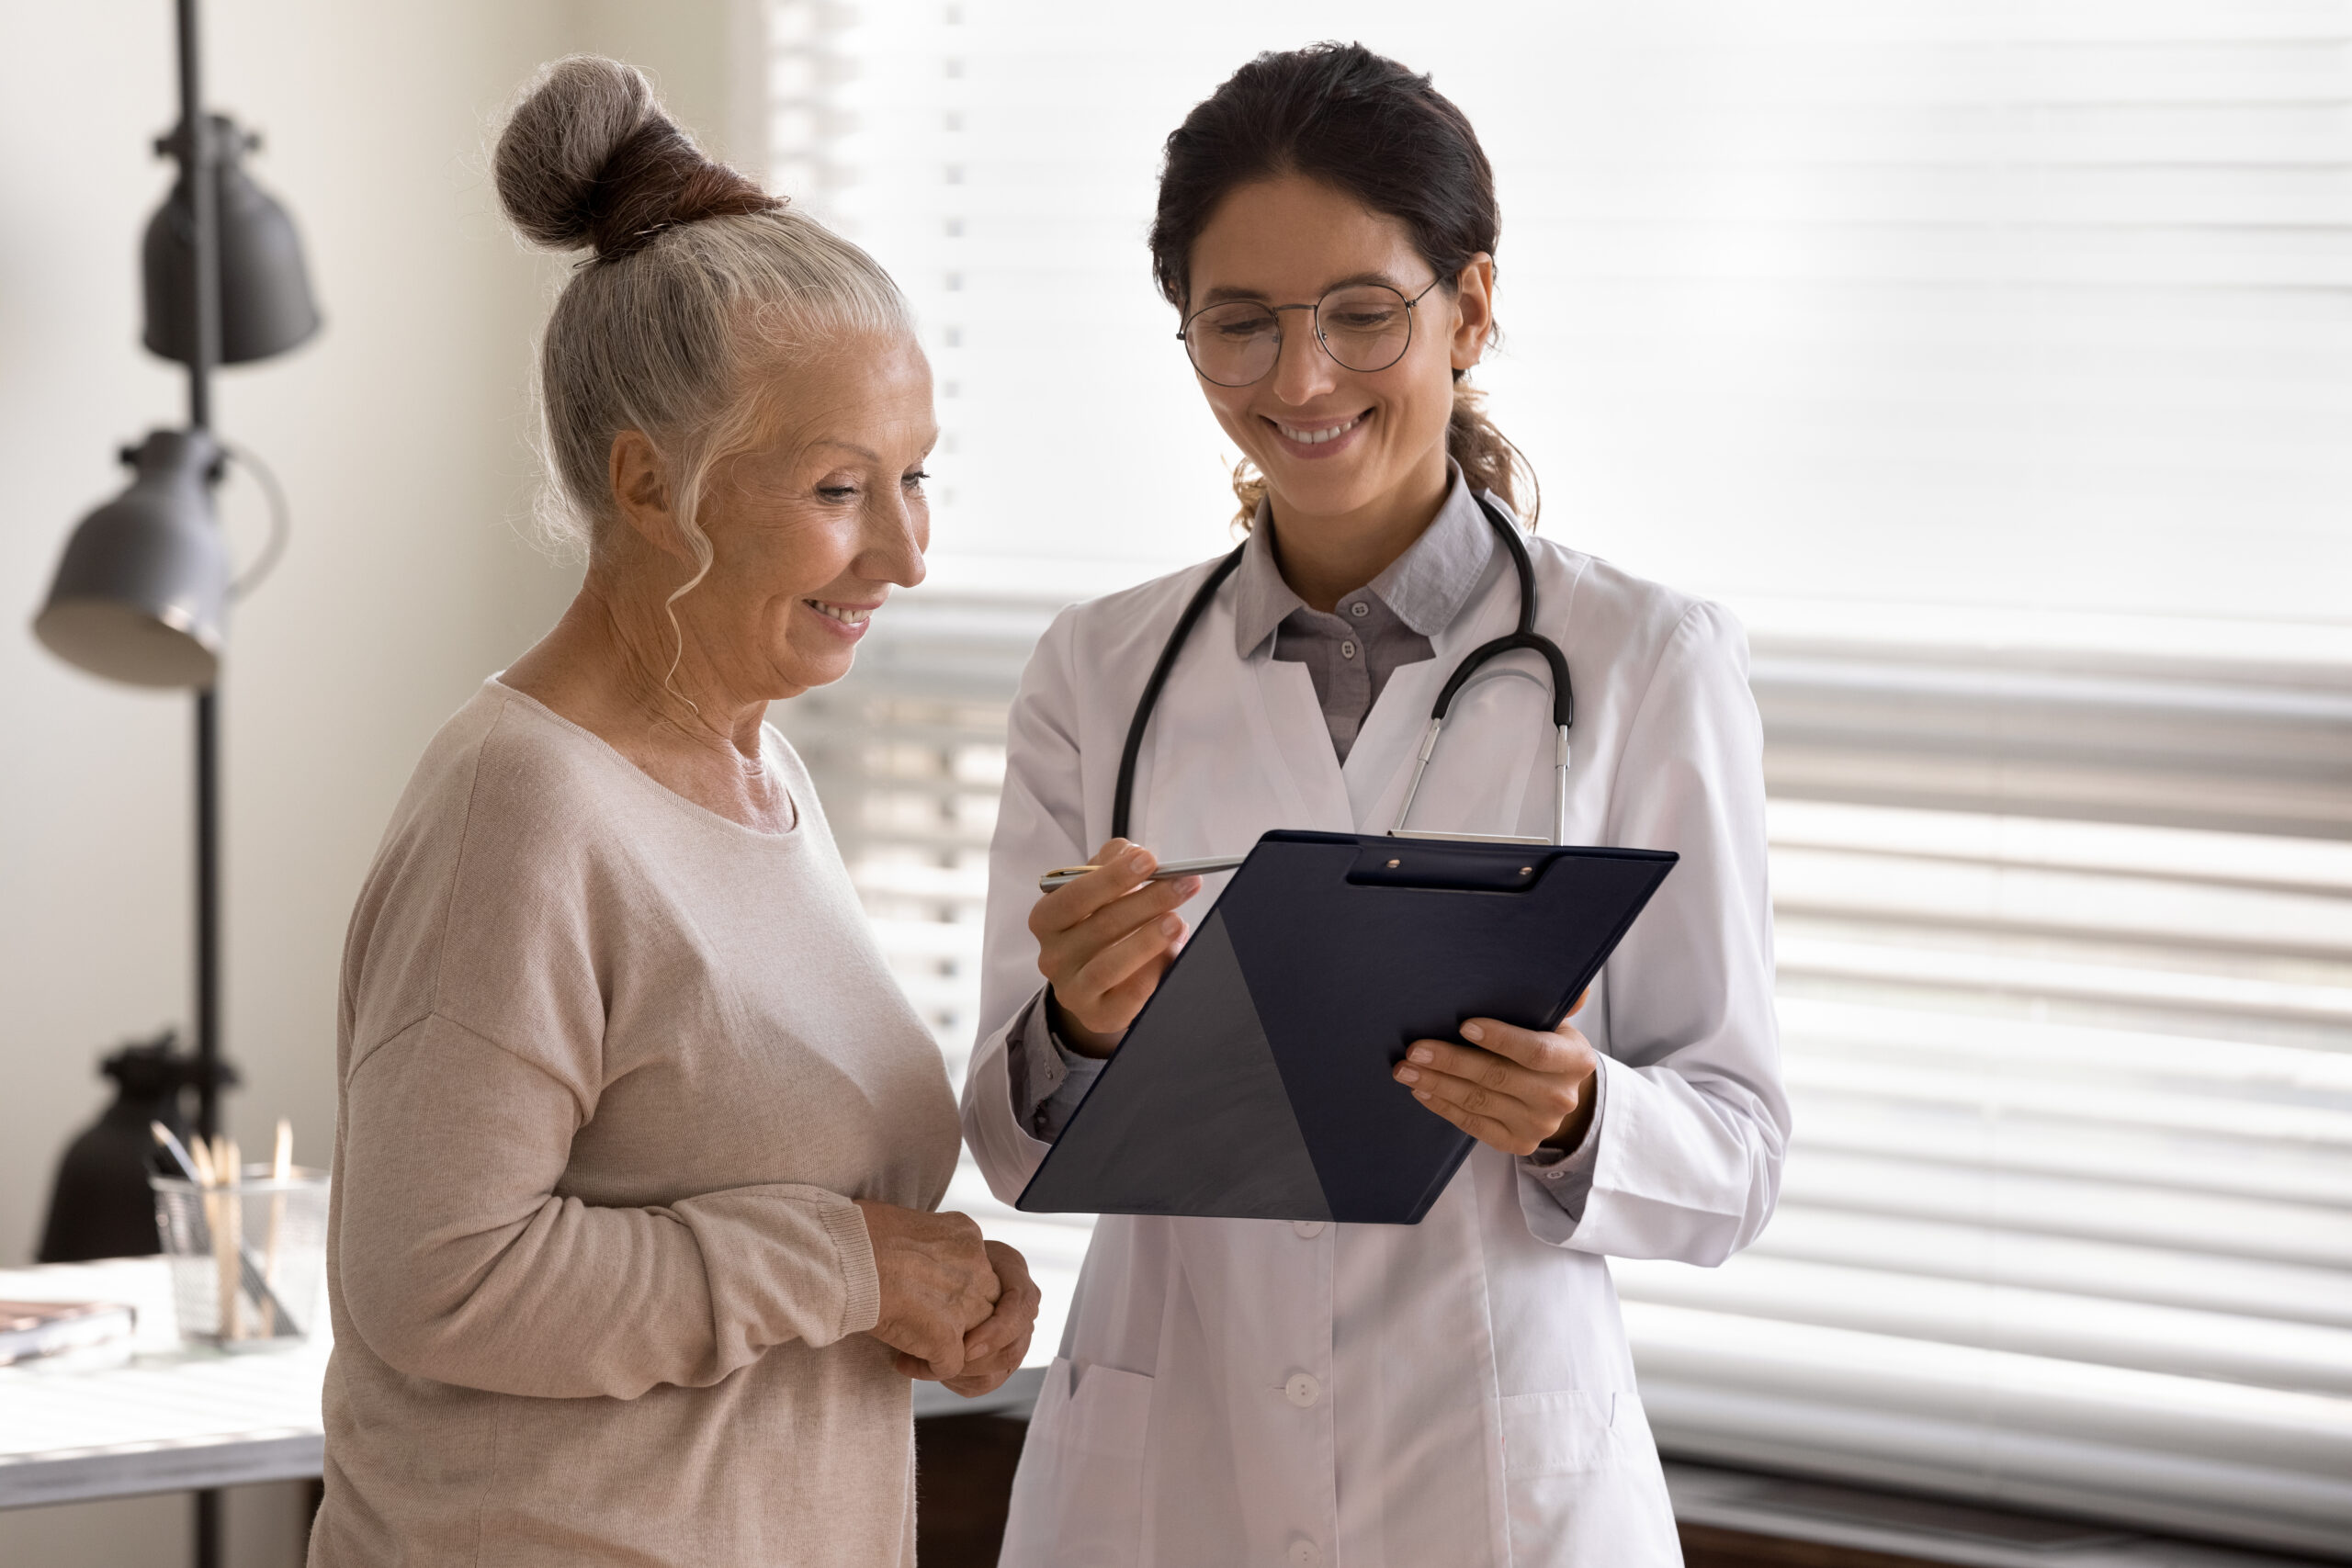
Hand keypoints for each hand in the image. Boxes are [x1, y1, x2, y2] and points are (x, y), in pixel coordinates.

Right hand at [855, 1202, 999, 1379]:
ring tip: (921, 1355)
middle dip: (966, 1326)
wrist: (847, 1255)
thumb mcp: (907, 1223)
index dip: (954, 1293)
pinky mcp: (947, 1337)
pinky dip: (928, 1370)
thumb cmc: (857, 1234)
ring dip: (955, 1353)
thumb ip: (924, 1245)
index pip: (978, 1274)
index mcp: (966, 1236)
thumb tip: (908, 1259)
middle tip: (929, 1333)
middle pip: (989, 1307)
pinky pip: (951, 1366)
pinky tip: (903, 1363)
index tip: (923, 1298)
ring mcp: (966, 1304)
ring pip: (981, 1343)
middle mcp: (976, 1268)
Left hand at [893, 1241, 1040, 1396]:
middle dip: (974, 1361)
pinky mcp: (1002, 1358)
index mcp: (1016, 1276)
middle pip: (1013, 1347)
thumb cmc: (946, 1255)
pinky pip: (987, 1381)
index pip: (1021, 1308)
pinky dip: (960, 1382)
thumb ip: (959, 1264)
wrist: (946, 1268)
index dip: (996, 1332)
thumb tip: (948, 1293)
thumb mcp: (953, 1247)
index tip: (964, 1347)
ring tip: (927, 1365)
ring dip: (963, 1373)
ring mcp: (1017, 1335)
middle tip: (937, 1362)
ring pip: (1000, 1368)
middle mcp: (1023, 1309)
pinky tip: (936, 1371)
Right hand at [1030, 838, 1201, 1056]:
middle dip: (1147, 901)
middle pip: (1100, 926)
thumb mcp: (1099, 888)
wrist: (1096, 983)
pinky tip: (1173, 952)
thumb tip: (1134, 853)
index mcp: (1047, 919)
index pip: (1074, 895)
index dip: (1112, 877)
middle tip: (1183, 884)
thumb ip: (1112, 861)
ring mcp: (1072, 990)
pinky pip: (1126, 997)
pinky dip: (1151, 972)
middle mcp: (1052, 956)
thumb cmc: (1100, 924)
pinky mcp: (1097, 1015)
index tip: (1150, 860)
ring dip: (1148, 940)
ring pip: (1108, 965)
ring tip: (1178, 920)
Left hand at [1392, 998, 1597, 1157]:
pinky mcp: (1519, 1144)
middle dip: (1451, 1061)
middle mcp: (1560, 1097)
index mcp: (1574, 1060)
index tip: (1464, 1025)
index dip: (1500, 1039)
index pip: (1535, 1051)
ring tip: (1406, 1070)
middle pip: (1498, 1077)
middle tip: (1415, 1049)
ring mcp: (1540, 1125)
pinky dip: (1444, 1107)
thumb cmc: (1548, 1046)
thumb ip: (1561, 1001)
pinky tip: (1422, 1091)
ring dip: (1437, 1084)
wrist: (1560, 1093)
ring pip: (1480, 1101)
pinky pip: (1474, 1125)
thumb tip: (1577, 986)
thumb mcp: (1558, 1021)